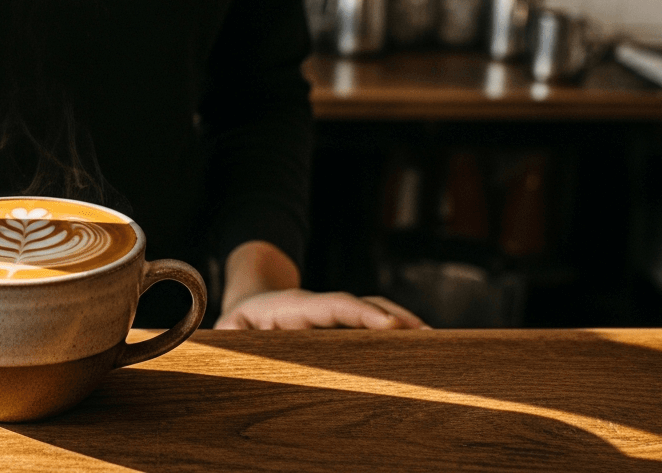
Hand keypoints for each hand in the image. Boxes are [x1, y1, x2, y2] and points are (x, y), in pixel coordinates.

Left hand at [215, 240, 427, 329]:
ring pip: (375, 316)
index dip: (362, 313)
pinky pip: (373, 330)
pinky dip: (397, 338)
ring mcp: (335, 318)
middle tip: (428, 336)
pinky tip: (419, 356)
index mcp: (294, 307)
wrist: (251, 304)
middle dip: (396, 318)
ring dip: (404, 327)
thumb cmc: (237, 326)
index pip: (333, 305)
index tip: (391, 324)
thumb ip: (227, 340)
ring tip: (436, 346)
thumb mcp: (225, 332)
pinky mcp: (343, 330)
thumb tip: (228, 344)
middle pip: (365, 306)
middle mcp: (322, 308)